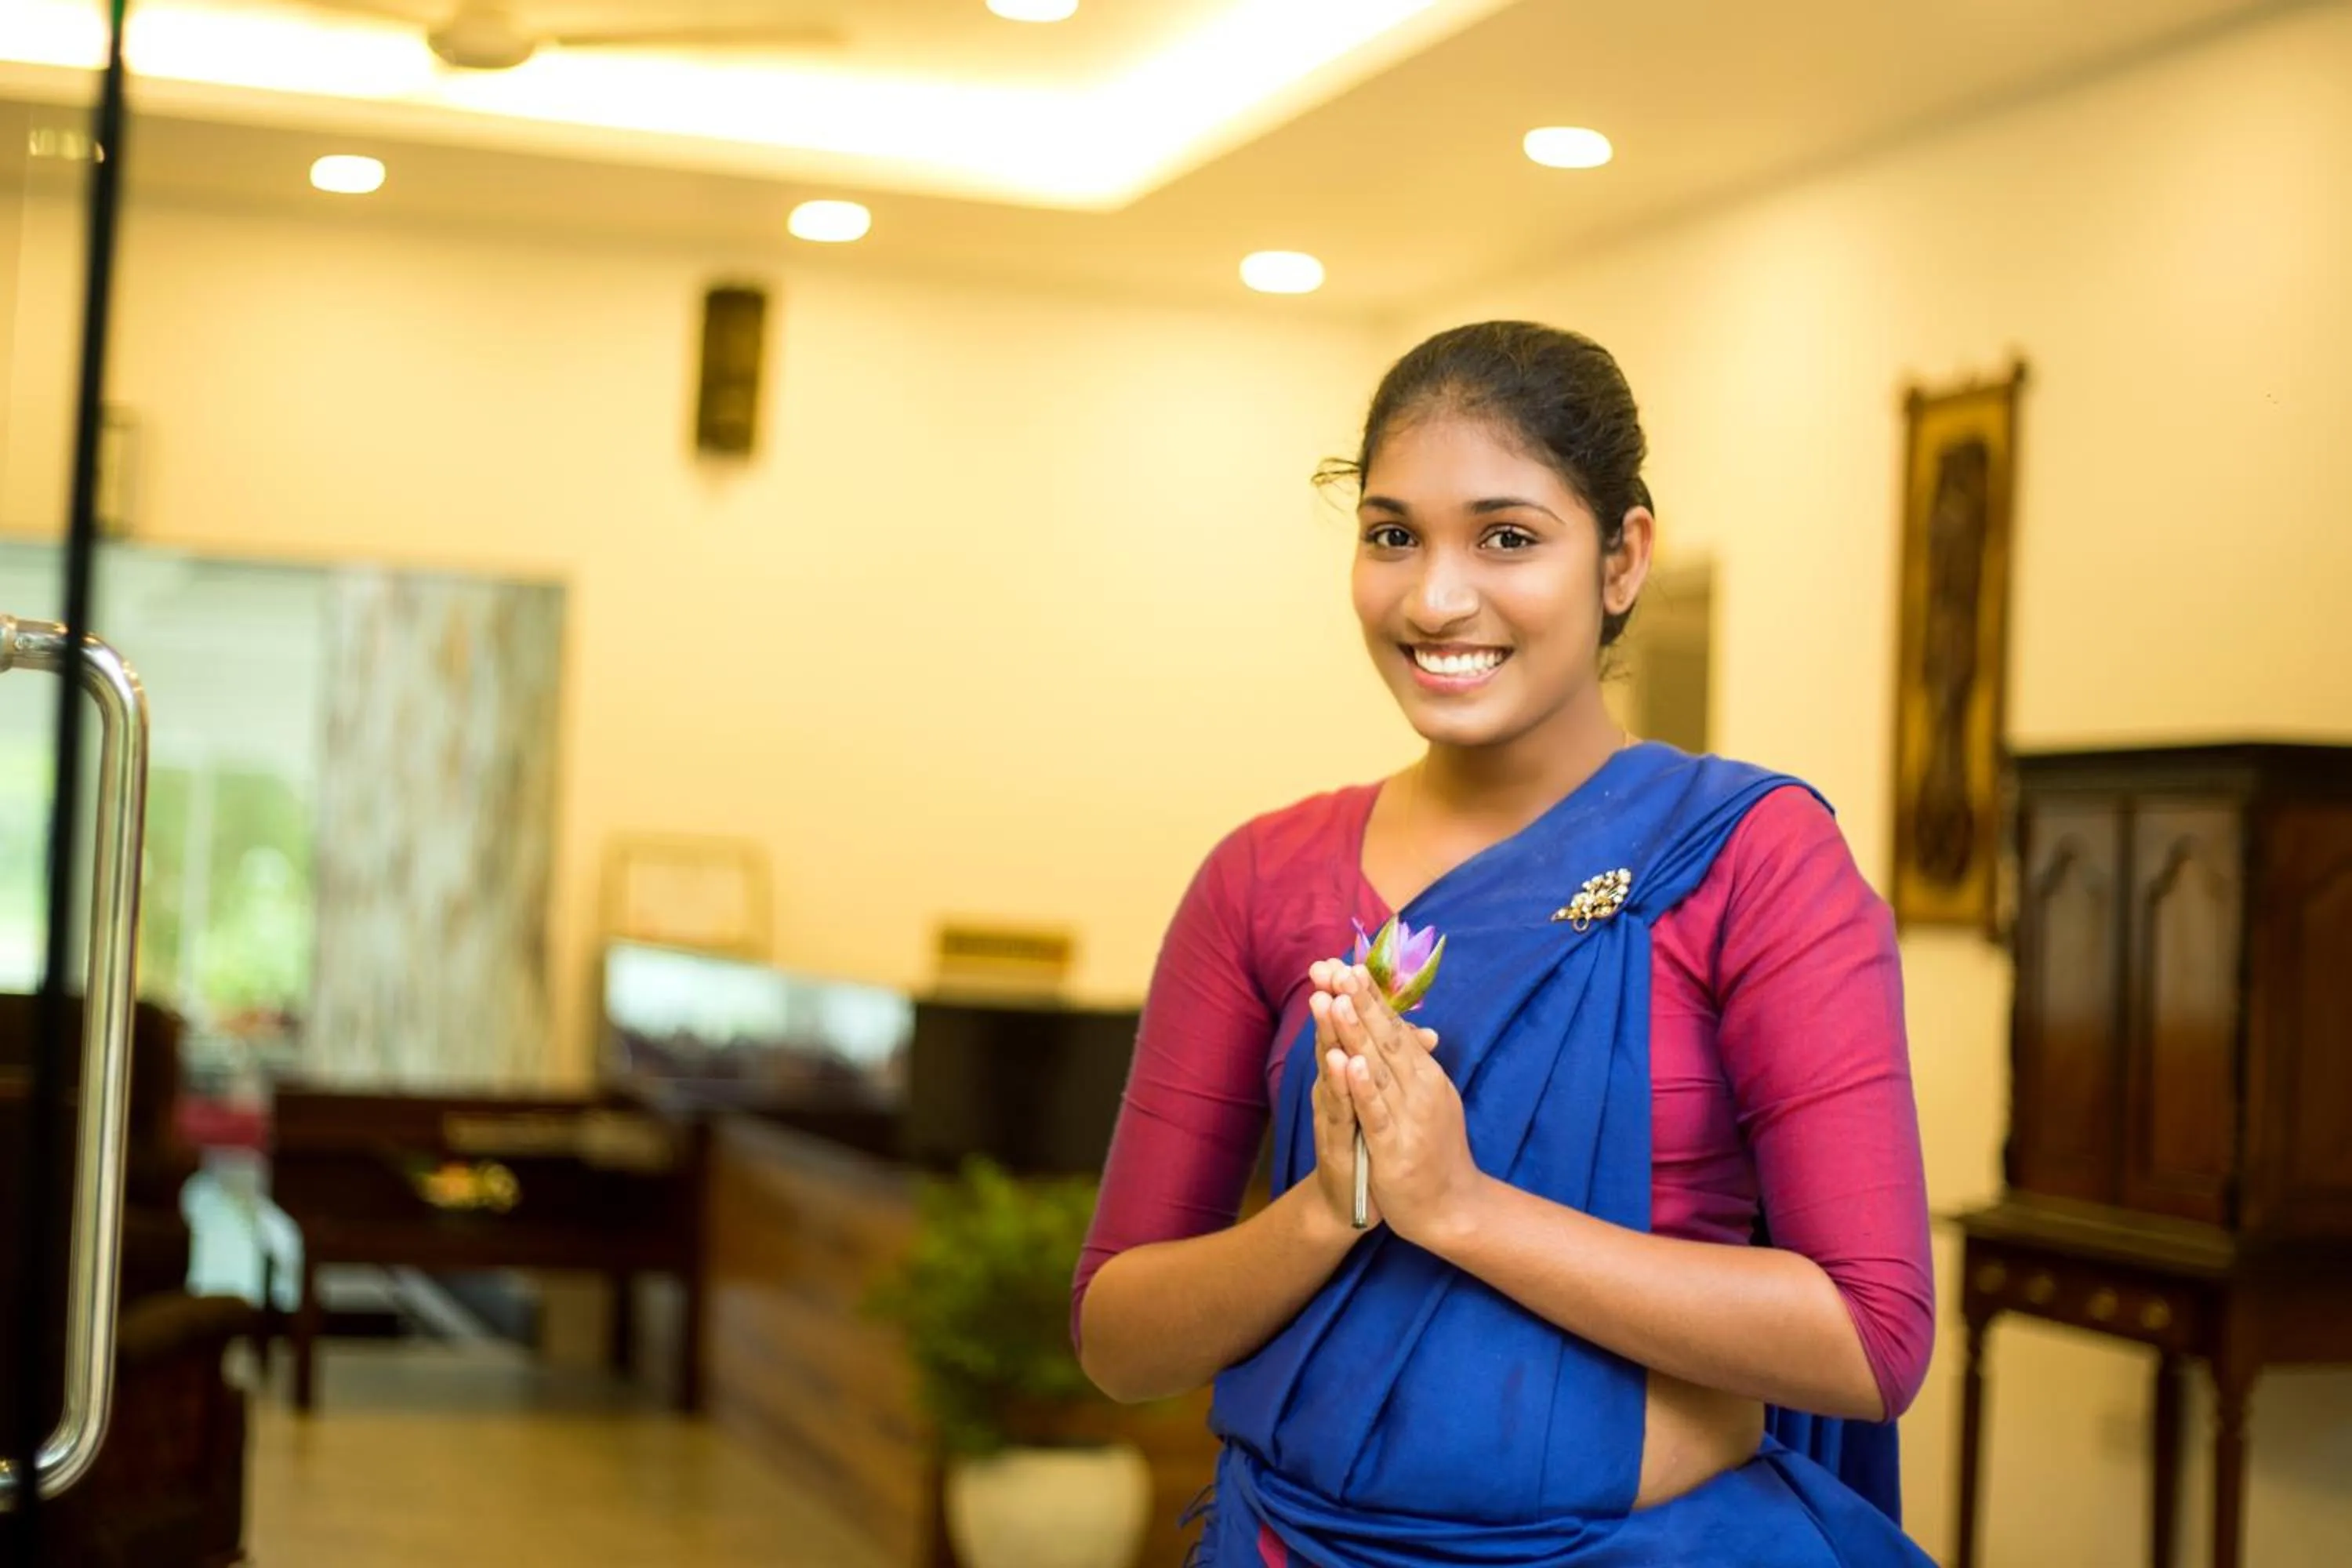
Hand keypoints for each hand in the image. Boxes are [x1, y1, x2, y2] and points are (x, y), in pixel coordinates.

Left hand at [1327, 964, 1479, 1245]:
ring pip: (1378, 1068)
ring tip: (1337, 999)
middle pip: (1386, 1038)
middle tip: (1337, 968)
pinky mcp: (1395, 1147)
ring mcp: (1409, 1116)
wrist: (1453, 1209)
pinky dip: (1362, 1087)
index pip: (1395, 1027)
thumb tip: (1411, 1027)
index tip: (1347, 964)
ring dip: (1357, 1032)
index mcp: (1426, 1074)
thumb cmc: (1434, 1150)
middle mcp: (1421, 1088)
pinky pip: (1376, 1113)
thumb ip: (1415, 1063)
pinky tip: (1348, 1063)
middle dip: (1360, 1002)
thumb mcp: (1428, 1099)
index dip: (1370, 996)